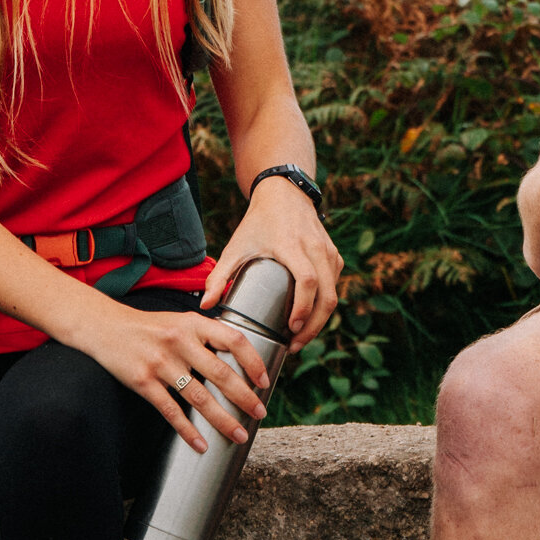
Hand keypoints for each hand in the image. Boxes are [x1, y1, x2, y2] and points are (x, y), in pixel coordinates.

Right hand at [78, 298, 276, 452]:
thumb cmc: (149, 327)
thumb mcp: (180, 321)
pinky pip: (170, 410)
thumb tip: (240, 361)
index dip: (253, 361)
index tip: (264, 382)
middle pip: (221, 374)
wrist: (104, 327)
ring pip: (200, 398)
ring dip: (223, 420)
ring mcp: (161, 363)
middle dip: (245, 398)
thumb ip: (206, 336)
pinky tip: (201, 445)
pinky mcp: (143, 381)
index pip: (234, 340)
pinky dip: (187, 430)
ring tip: (239, 435)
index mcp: (194, 324)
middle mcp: (180, 341)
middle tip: (260, 414)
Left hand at [202, 177, 342, 351]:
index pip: (308, 281)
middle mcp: (316, 249)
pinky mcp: (334, 256)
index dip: (303, 308)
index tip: (291, 329)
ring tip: (300, 337)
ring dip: (320, 320)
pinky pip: (335, 286)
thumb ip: (219, 275)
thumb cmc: (259, 222)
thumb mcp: (236, 246)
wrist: (284, 194)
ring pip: (334, 293)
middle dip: (314, 326)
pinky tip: (309, 319)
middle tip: (295, 345)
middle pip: (327, 295)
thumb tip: (205, 305)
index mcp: (293, 246)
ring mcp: (329, 252)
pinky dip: (324, 306)